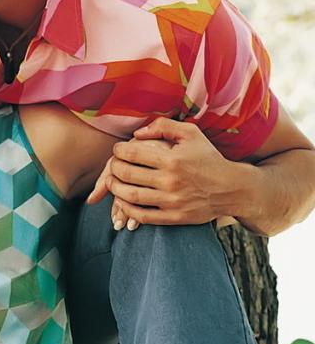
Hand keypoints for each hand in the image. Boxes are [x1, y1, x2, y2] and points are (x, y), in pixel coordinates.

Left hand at [86, 118, 236, 227]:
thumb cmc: (208, 158)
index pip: (133, 154)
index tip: (117, 150)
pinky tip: (121, 200)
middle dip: (113, 168)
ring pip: (131, 196)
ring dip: (115, 189)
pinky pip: (141, 216)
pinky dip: (126, 208)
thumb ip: (164, 126)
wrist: (232, 188)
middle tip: (112, 165)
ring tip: (111, 182)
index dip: (119, 151)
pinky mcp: (173, 217)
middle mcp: (170, 181)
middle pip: (128, 175)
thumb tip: (136, 134)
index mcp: (173, 159)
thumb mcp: (191, 134)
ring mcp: (171, 201)